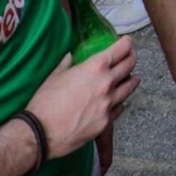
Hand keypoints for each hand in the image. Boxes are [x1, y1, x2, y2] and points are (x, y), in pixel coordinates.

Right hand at [27, 38, 138, 157]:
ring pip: (129, 87)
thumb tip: (70, 56)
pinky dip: (121, 102)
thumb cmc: (44, 102)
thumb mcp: (55, 75)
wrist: (41, 133)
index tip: (127, 42)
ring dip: (132, 80)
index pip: (121, 49)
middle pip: (129, 65)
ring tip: (134, 78)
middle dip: (132, 58)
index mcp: (95, 67)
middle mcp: (106, 83)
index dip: (126, 43)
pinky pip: (120, 108)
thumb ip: (67, 63)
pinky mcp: (106, 122)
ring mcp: (108, 104)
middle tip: (131, 56)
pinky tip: (120, 101)